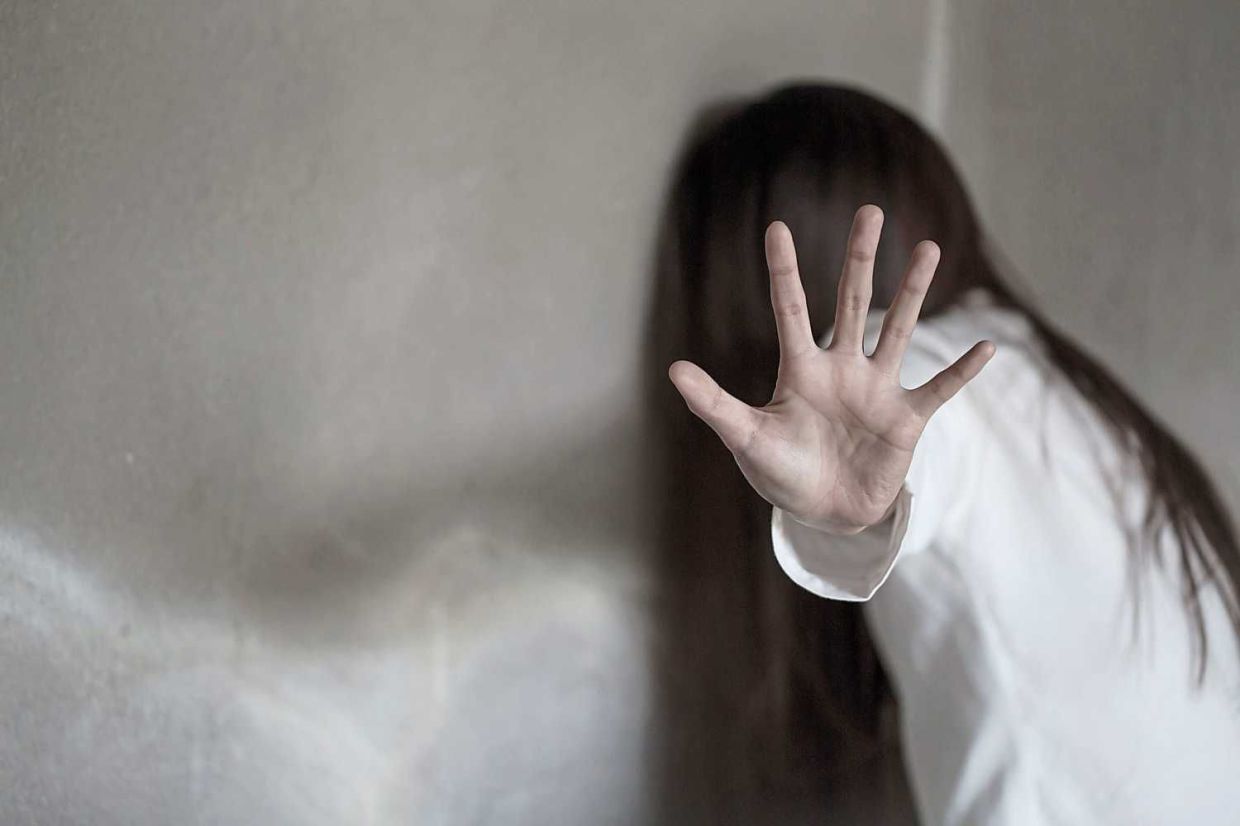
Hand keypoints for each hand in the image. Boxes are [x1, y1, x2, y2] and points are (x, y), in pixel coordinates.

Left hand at [667, 205, 995, 534]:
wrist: (824, 514)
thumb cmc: (782, 473)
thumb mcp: (745, 437)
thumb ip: (715, 404)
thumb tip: (674, 369)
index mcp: (801, 370)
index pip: (790, 309)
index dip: (784, 271)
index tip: (777, 227)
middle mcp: (841, 368)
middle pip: (852, 301)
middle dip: (860, 258)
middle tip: (871, 211)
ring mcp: (877, 390)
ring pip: (898, 329)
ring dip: (913, 291)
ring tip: (928, 247)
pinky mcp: (906, 419)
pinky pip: (939, 389)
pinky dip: (961, 372)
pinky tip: (988, 348)